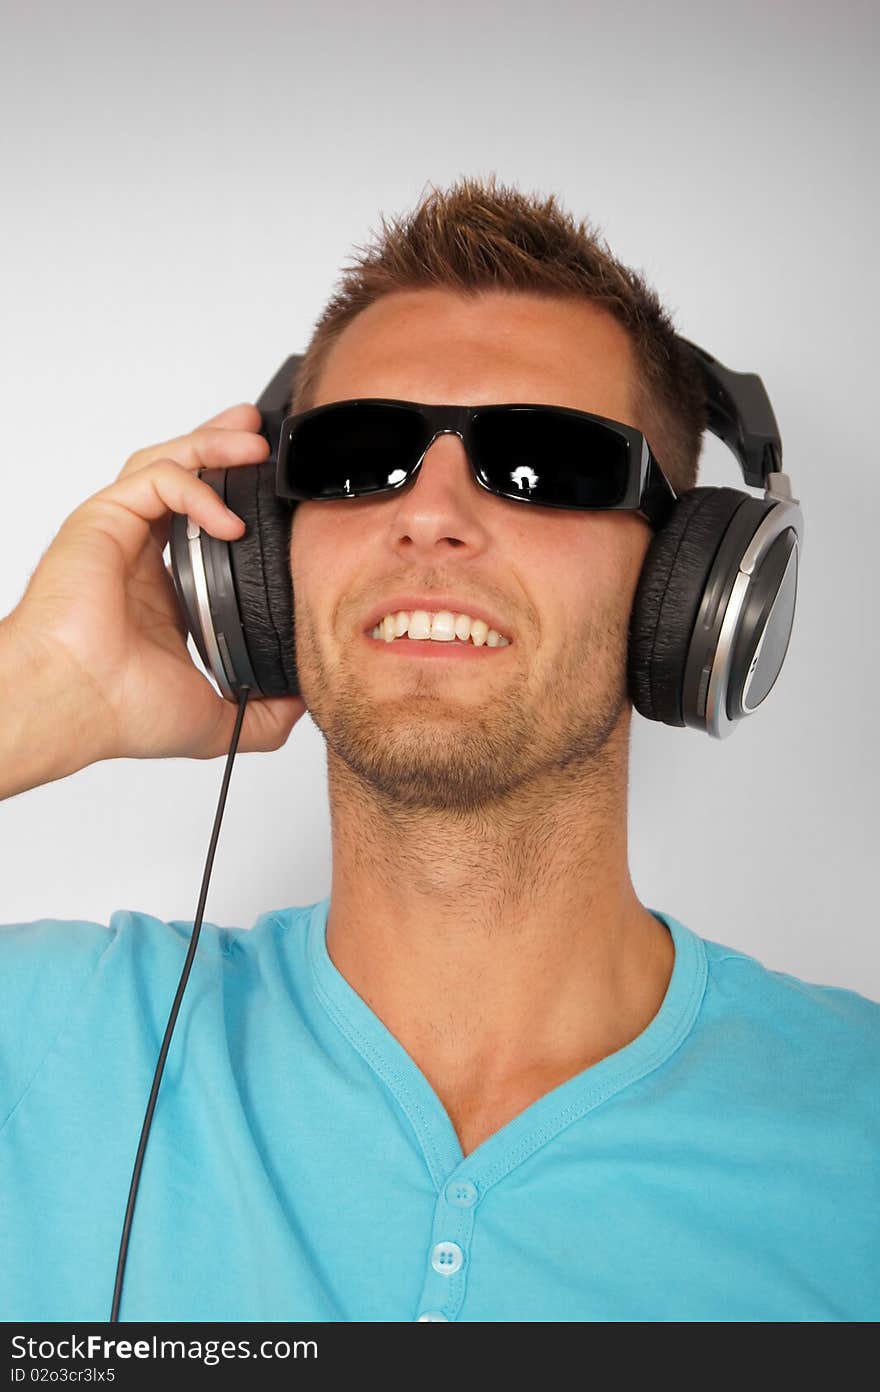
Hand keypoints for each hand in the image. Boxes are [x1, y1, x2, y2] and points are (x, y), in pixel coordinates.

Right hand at [6, 403, 306, 763]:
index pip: (204, 523)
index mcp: (164, 590)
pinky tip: (228, 519)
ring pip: (169, 462)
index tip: (279, 495)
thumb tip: (308, 700)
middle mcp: (141, 554)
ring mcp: (121, 533)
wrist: (76, 704)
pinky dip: (195, 487)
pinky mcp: (104, 518)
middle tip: (264, 440)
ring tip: (255, 444)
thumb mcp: (217, 716)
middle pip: (186, 477)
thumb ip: (267, 711)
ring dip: (214, 446)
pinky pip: (155, 479)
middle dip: (227, 448)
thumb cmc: (120, 710)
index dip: (241, 500)